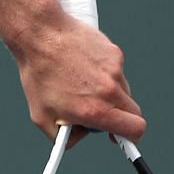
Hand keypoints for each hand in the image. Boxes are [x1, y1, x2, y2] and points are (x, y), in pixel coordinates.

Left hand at [10, 1, 146, 144]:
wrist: (39, 35)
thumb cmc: (38, 73)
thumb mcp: (41, 116)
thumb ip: (63, 137)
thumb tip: (78, 138)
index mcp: (96, 110)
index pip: (135, 130)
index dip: (131, 136)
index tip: (122, 135)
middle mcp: (110, 91)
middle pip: (133, 112)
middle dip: (119, 115)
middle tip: (100, 111)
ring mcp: (115, 70)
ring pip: (123, 90)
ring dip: (109, 92)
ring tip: (81, 82)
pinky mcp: (114, 54)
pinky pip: (116, 71)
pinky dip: (104, 72)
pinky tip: (83, 66)